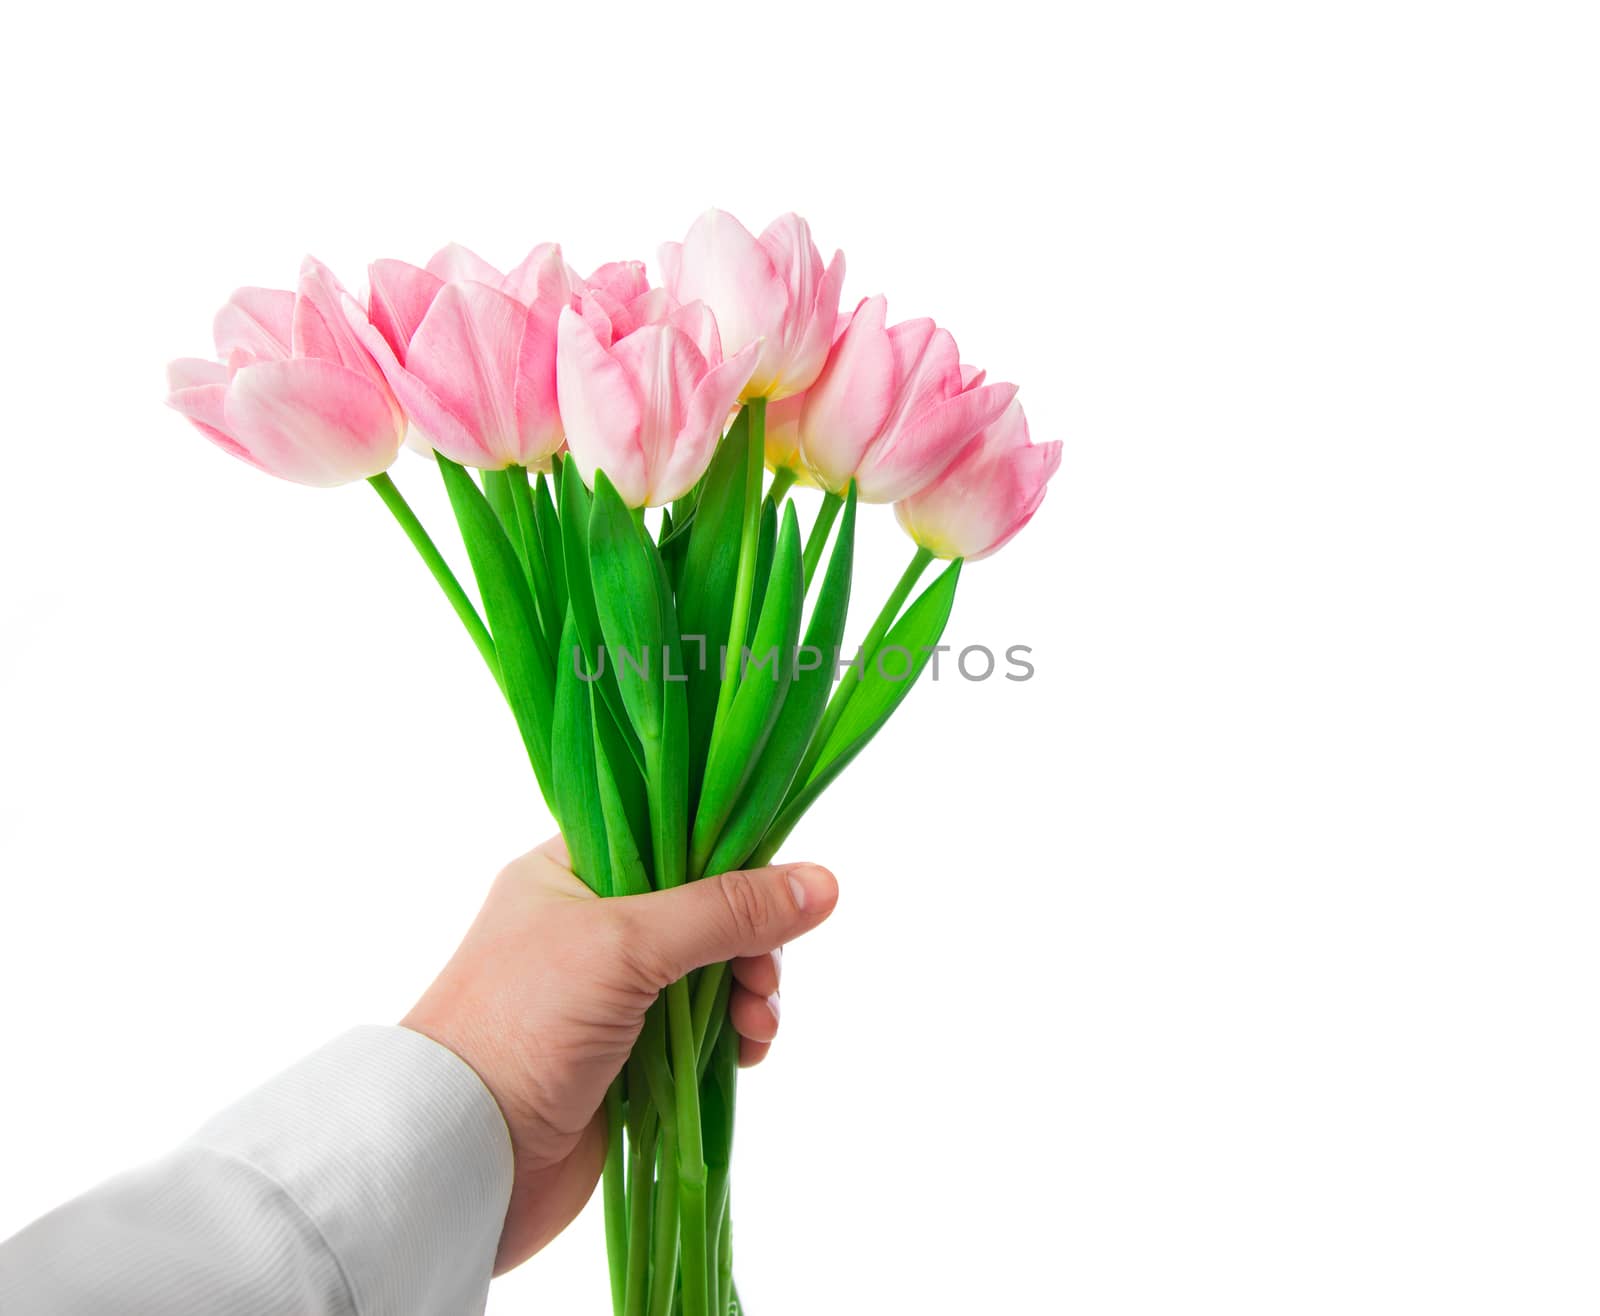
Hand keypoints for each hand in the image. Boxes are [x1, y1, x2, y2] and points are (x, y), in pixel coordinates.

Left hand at [401, 837, 838, 1272]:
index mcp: (570, 871)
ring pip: (711, 970)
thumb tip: (824, 883)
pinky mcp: (628, 1054)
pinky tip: (744, 1054)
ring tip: (756, 1028)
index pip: (670, 832)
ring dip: (749, 991)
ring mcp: (609, 992)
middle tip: (761, 981)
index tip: (777, 885)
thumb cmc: (523, 1025)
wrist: (463, 1158)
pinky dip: (733, 1036)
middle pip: (705, 905)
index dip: (729, 853)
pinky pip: (703, 1029)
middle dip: (750, 939)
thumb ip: (725, 910)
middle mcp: (589, 922)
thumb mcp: (627, 944)